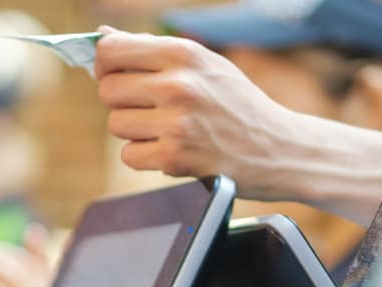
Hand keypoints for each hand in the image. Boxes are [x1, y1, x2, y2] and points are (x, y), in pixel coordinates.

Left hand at [95, 27, 295, 197]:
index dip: (105, 65)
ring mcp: (175, 122)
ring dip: (135, 132)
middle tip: (150, 110)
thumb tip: (102, 34)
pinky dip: (145, 157)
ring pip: (116, 125)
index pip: (111, 50)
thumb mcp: (205, 65)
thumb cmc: (239, 105)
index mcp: (184, 54)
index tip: (115, 76)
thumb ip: (153, 49)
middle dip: (122, 102)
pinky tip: (171, 151)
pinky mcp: (175, 157)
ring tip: (167, 131)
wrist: (279, 148)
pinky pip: (129, 156)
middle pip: (107, 90)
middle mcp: (178, 84)